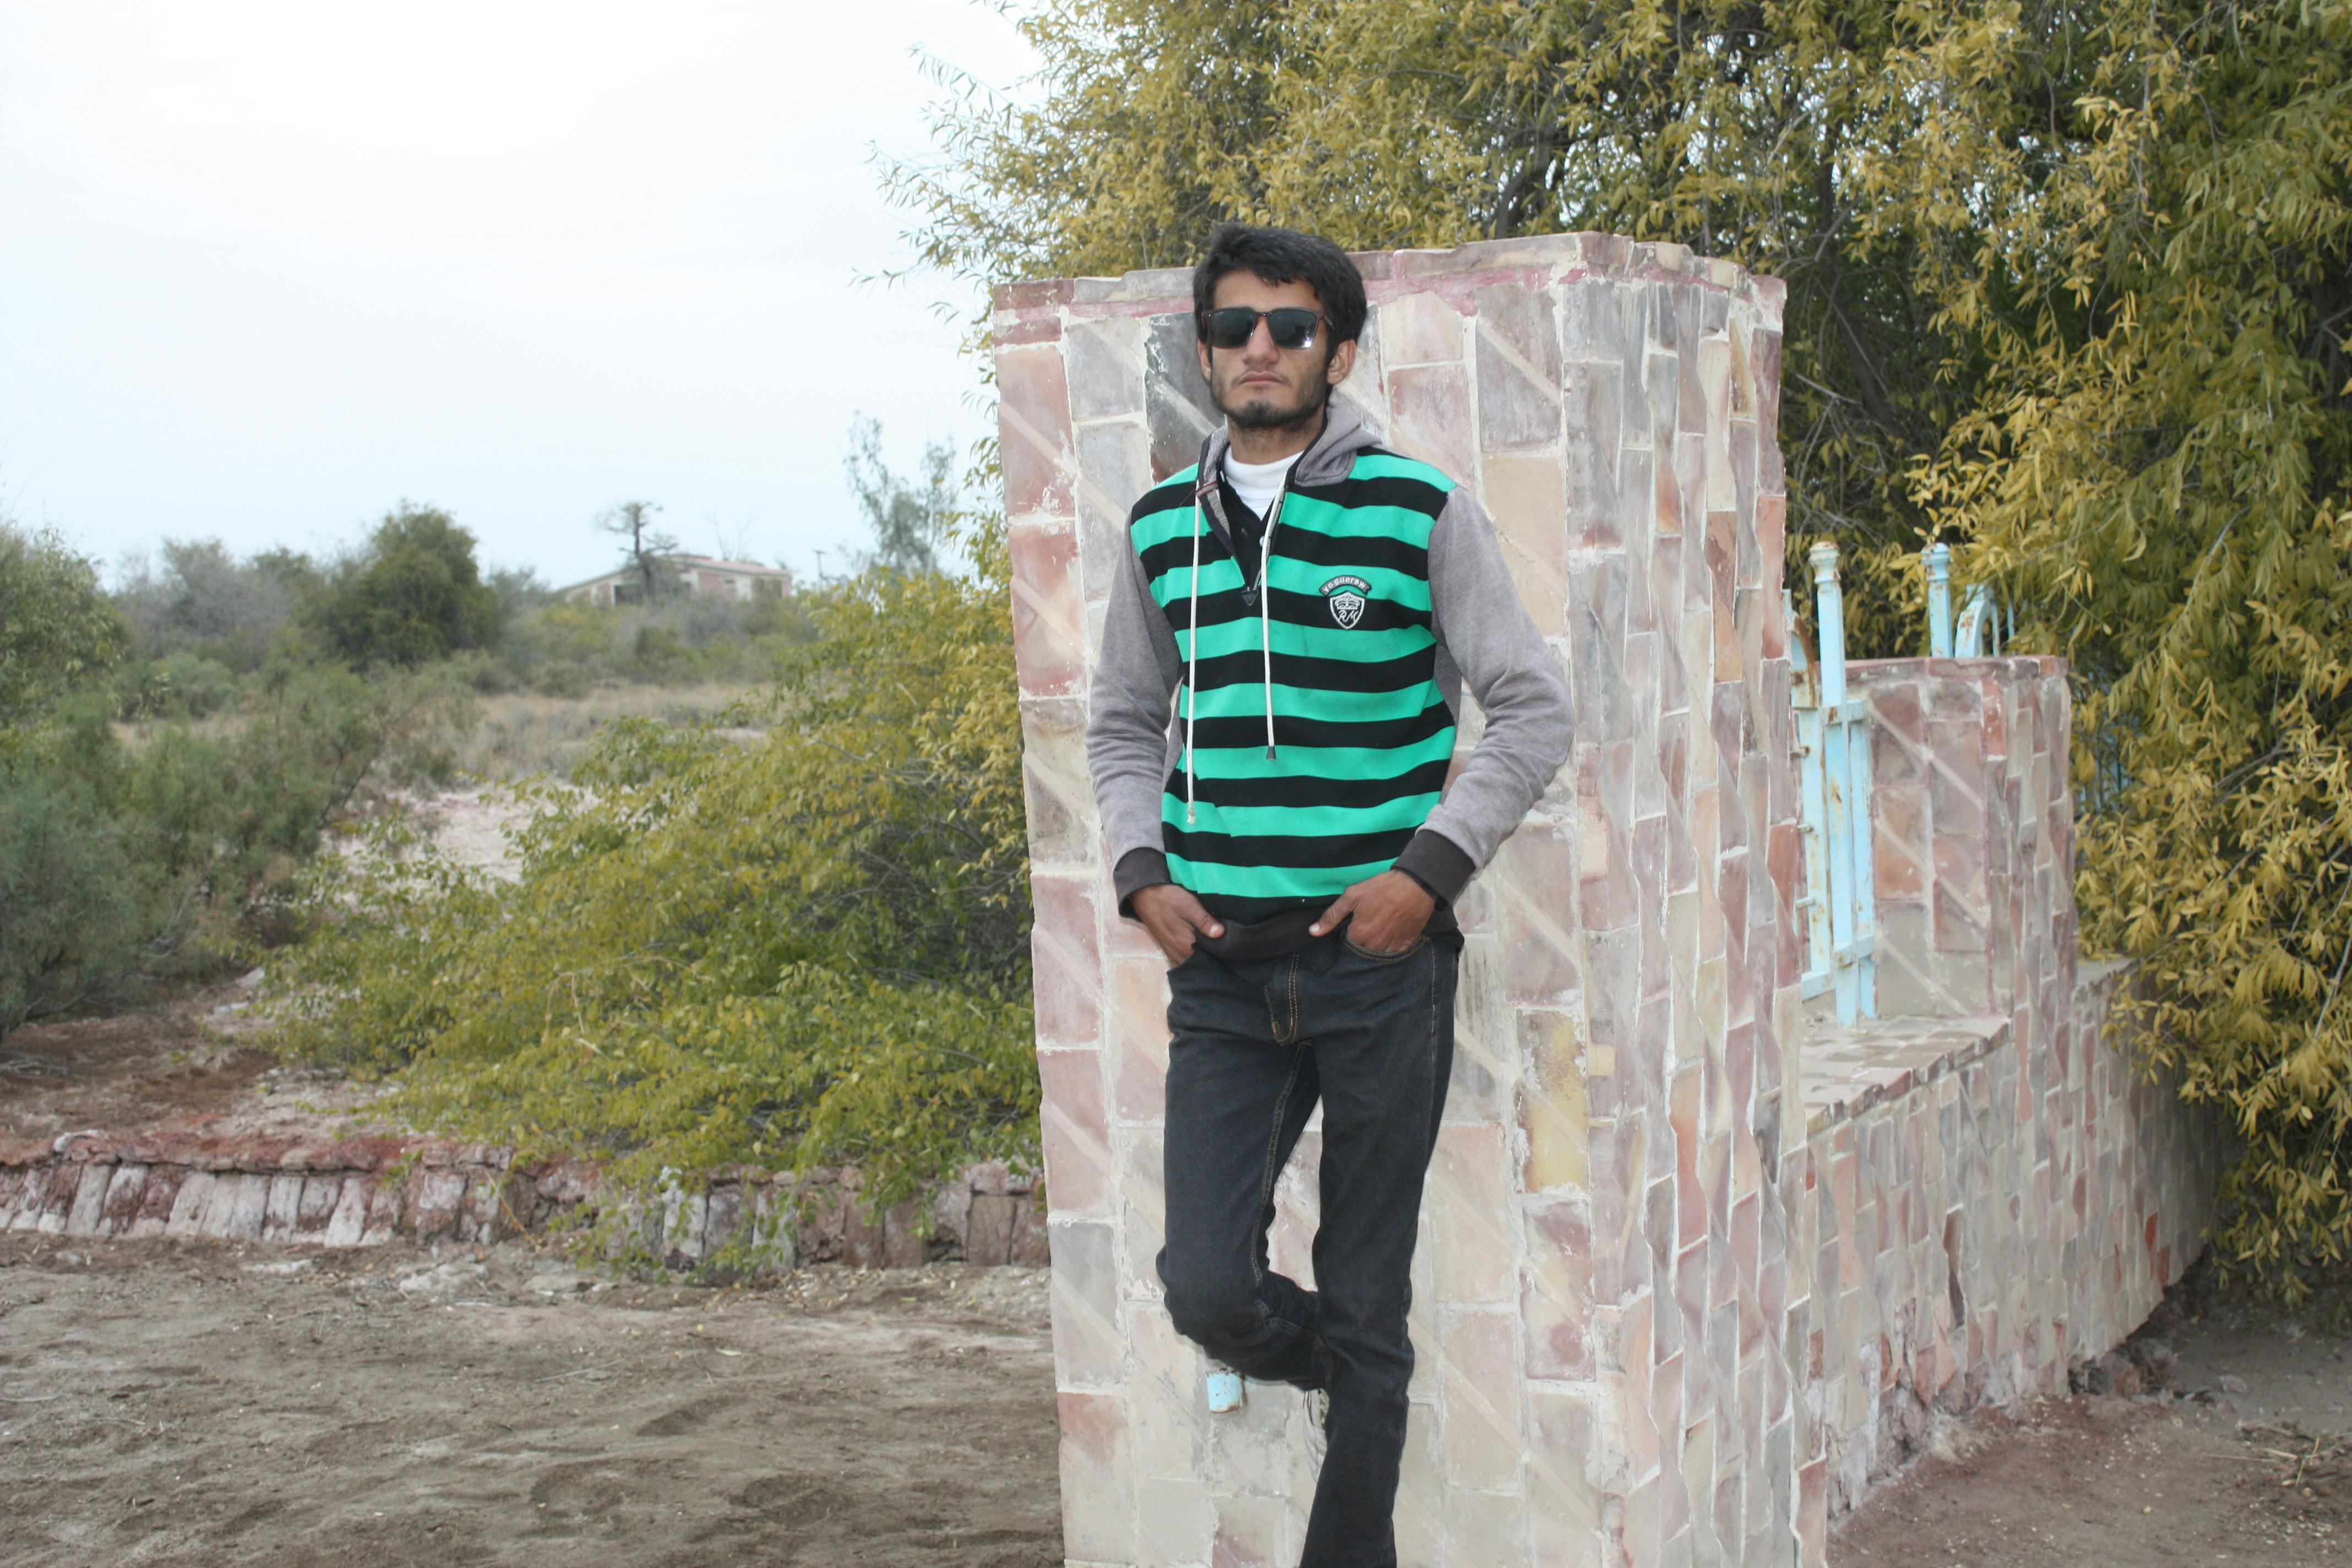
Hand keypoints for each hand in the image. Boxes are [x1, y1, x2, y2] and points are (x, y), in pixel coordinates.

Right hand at [1132, 884, 1224, 966]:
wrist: (1144, 895)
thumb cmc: (1167, 898)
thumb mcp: (1188, 905)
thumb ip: (1204, 921)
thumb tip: (1221, 934)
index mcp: (1186, 946)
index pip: (1211, 960)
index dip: (1223, 955)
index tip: (1234, 948)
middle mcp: (1179, 956)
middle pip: (1203, 964)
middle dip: (1216, 958)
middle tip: (1230, 948)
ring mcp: (1173, 954)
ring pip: (1194, 963)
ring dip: (1205, 958)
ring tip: (1219, 948)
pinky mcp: (1170, 950)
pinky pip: (1186, 960)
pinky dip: (1196, 957)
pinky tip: (1204, 948)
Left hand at [1310, 870, 1434, 953]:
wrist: (1416, 885)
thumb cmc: (1382, 888)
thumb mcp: (1352, 895)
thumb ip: (1332, 915)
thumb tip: (1313, 932)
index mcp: (1359, 935)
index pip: (1346, 946)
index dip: (1348, 936)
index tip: (1353, 926)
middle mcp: (1374, 946)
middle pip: (1362, 951)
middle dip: (1361, 942)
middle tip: (1368, 925)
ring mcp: (1392, 947)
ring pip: (1377, 954)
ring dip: (1375, 946)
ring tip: (1379, 928)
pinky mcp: (1406, 945)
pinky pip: (1394, 953)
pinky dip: (1390, 946)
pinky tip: (1391, 932)